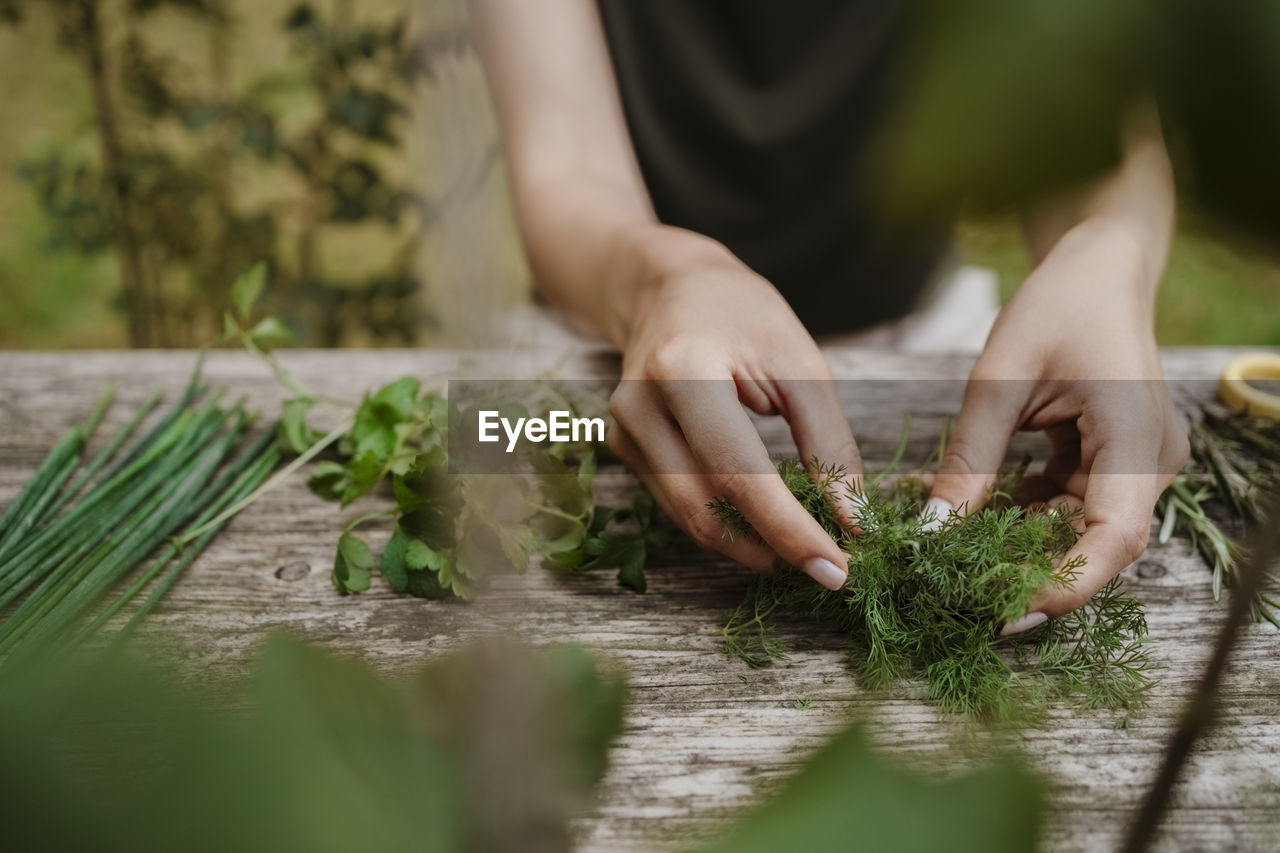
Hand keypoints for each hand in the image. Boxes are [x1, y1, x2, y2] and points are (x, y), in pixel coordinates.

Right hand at [607, 228, 860, 589]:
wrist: (669, 288)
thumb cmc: (743, 315)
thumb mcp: (802, 363)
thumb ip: (829, 443)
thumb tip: (852, 521)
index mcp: (683, 372)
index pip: (739, 474)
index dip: (790, 530)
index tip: (838, 569)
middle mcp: (640, 408)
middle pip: (707, 509)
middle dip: (772, 548)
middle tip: (830, 567)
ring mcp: (623, 433)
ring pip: (691, 519)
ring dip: (751, 545)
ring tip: (804, 546)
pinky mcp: (624, 449)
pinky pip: (681, 505)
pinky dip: (728, 523)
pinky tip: (765, 522)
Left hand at [927, 228, 1188, 630]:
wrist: (1098, 266)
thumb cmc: (1056, 306)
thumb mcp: (999, 380)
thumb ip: (970, 461)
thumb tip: (932, 535)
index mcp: (1133, 438)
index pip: (1113, 539)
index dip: (1064, 585)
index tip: (1004, 610)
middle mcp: (1150, 460)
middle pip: (1099, 544)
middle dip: (1035, 571)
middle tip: (966, 590)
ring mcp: (1139, 462)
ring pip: (1085, 528)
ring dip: (1029, 543)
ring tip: (967, 552)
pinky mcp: (1119, 459)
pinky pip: (1078, 504)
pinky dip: (1034, 514)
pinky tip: (993, 508)